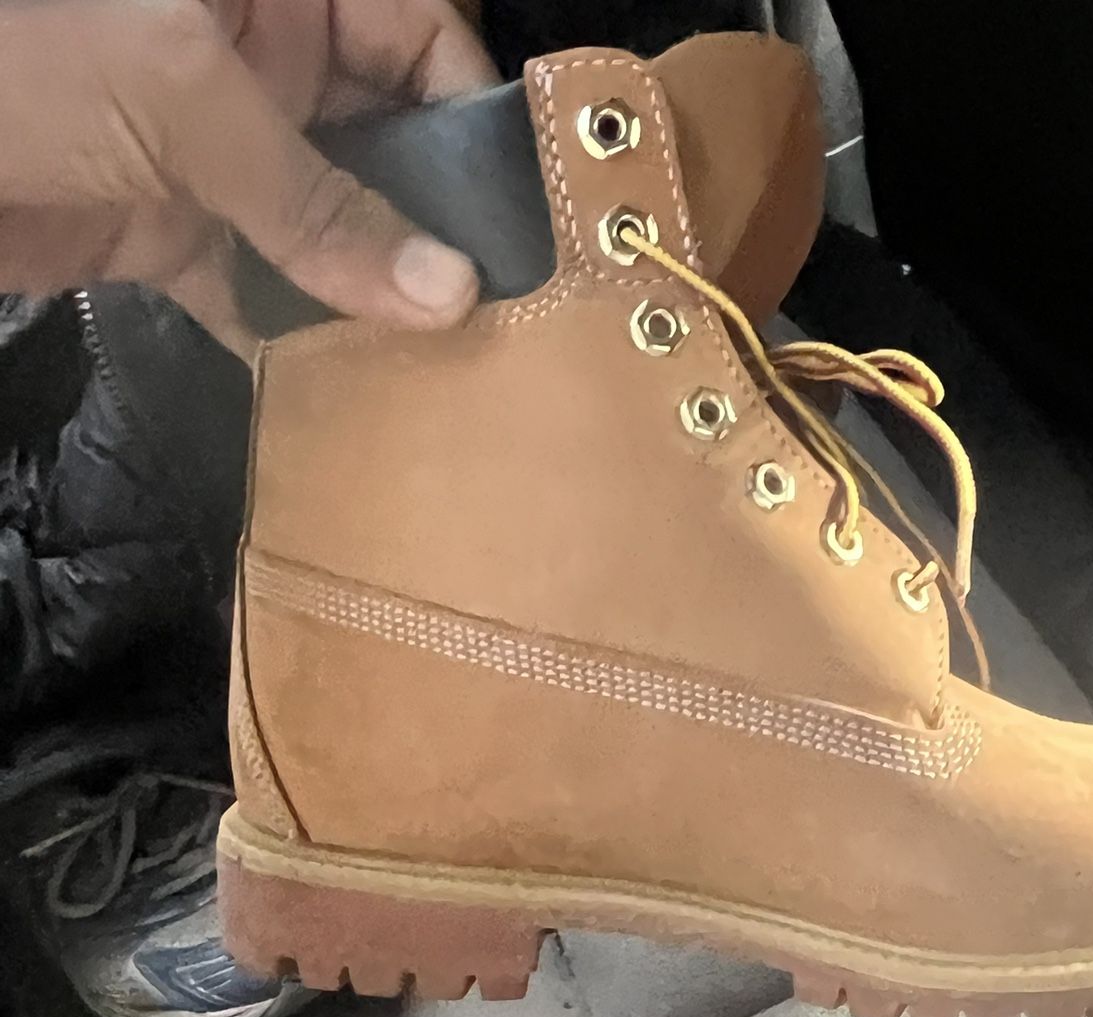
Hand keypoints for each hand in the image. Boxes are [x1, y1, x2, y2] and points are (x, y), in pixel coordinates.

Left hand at [0, 0, 498, 349]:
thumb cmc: (24, 61)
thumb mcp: (182, 105)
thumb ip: (316, 202)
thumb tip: (448, 291)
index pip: (417, 32)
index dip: (473, 112)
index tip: (526, 215)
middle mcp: (263, 60)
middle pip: (388, 139)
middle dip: (437, 222)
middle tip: (503, 315)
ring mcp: (221, 151)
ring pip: (334, 223)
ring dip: (378, 293)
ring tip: (446, 369)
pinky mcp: (178, 231)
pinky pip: (266, 285)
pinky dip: (301, 336)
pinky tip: (351, 389)